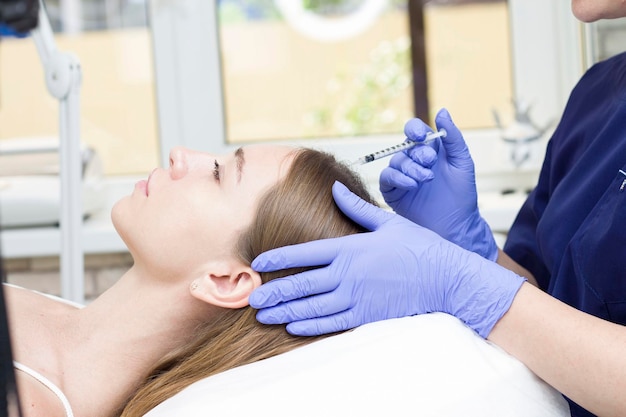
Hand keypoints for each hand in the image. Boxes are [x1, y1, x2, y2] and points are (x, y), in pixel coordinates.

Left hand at [249, 181, 524, 336]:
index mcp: (350, 248)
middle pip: (302, 284)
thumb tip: (335, 188)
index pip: (305, 254)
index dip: (278, 259)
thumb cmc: (418, 247)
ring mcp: (357, 297)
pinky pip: (332, 322)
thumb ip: (356, 208)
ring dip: (285, 312)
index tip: (258, 265)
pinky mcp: (367, 315)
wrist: (446, 278)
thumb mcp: (387, 222)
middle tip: (251, 299)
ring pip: (312, 307)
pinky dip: (310, 326)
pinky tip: (292, 327)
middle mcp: (348, 274)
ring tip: (263, 316)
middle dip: (274, 292)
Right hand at [379, 108, 497, 260]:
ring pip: (396, 161)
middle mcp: (414, 161)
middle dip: (417, 153)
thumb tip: (441, 111)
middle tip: (431, 164)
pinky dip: (398, 178)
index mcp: (430, 150)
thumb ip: (453, 137)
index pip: (415, 131)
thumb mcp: (462, 162)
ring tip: (426, 180)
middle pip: (405, 145)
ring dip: (411, 167)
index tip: (422, 136)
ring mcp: (402, 176)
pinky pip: (387, 177)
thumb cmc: (462, 195)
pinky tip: (412, 185)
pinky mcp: (392, 191)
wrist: (455, 226)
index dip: (415, 129)